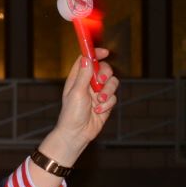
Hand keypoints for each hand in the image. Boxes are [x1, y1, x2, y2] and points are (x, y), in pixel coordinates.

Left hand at [41, 48, 119, 163]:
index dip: (95, 54)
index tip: (104, 52)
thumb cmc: (71, 114)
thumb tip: (87, 58)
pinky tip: (98, 111)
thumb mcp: (76, 92)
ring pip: (112, 83)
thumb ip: (83, 75)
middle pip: (104, 69)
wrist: (77, 134)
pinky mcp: (105, 102)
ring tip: (99, 101)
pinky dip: (107, 104)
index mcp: (77, 78)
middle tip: (101, 81)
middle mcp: (88, 84)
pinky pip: (113, 97)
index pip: (87, 60)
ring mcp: (98, 93)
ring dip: (107, 92)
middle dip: (105, 74)